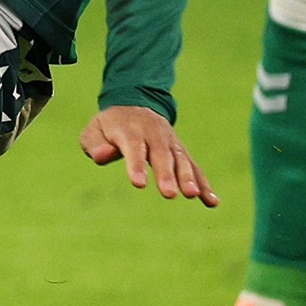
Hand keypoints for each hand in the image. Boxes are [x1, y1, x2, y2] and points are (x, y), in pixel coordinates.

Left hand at [79, 106, 217, 204]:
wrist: (134, 103)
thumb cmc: (110, 125)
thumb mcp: (93, 131)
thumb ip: (96, 145)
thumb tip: (105, 155)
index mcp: (129, 130)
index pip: (133, 148)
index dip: (136, 165)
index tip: (139, 183)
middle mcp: (154, 135)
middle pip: (161, 155)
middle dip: (166, 174)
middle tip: (169, 194)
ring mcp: (170, 142)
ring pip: (181, 159)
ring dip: (188, 178)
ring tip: (193, 195)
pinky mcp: (181, 152)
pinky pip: (194, 167)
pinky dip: (204, 184)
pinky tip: (212, 202)